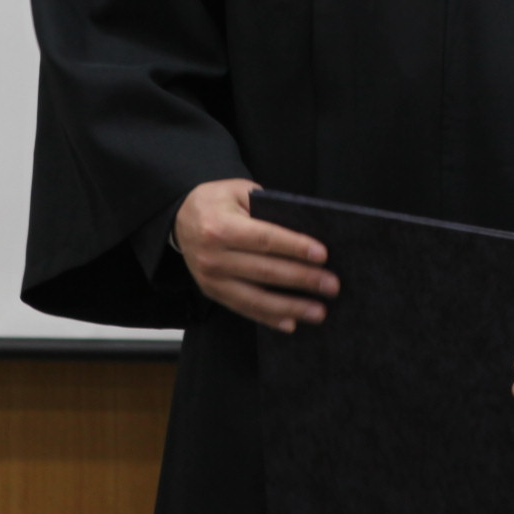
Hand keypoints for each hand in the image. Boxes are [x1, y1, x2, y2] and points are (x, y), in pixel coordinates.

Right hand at [173, 178, 334, 332]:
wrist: (181, 218)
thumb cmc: (218, 201)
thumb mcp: (239, 191)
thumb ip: (268, 208)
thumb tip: (305, 230)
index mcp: (220, 227)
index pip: (265, 239)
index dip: (295, 248)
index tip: (323, 255)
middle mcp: (213, 256)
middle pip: (265, 271)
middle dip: (302, 279)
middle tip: (332, 285)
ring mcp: (211, 279)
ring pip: (255, 298)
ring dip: (290, 307)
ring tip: (319, 312)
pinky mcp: (212, 293)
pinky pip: (243, 308)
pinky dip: (268, 318)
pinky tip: (291, 323)